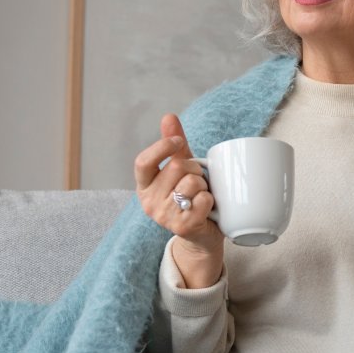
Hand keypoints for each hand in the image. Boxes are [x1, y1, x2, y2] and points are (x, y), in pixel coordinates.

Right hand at [134, 113, 224, 287]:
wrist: (201, 236)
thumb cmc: (191, 197)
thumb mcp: (181, 169)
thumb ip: (174, 145)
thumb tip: (168, 116)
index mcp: (144, 185)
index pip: (142, 161)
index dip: (161, 147)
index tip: (178, 142)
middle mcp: (148, 201)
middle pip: (177, 168)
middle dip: (195, 169)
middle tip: (199, 180)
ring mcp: (163, 216)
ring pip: (191, 183)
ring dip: (204, 185)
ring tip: (201, 195)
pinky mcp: (181, 227)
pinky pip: (203, 200)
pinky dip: (211, 200)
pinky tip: (206, 208)